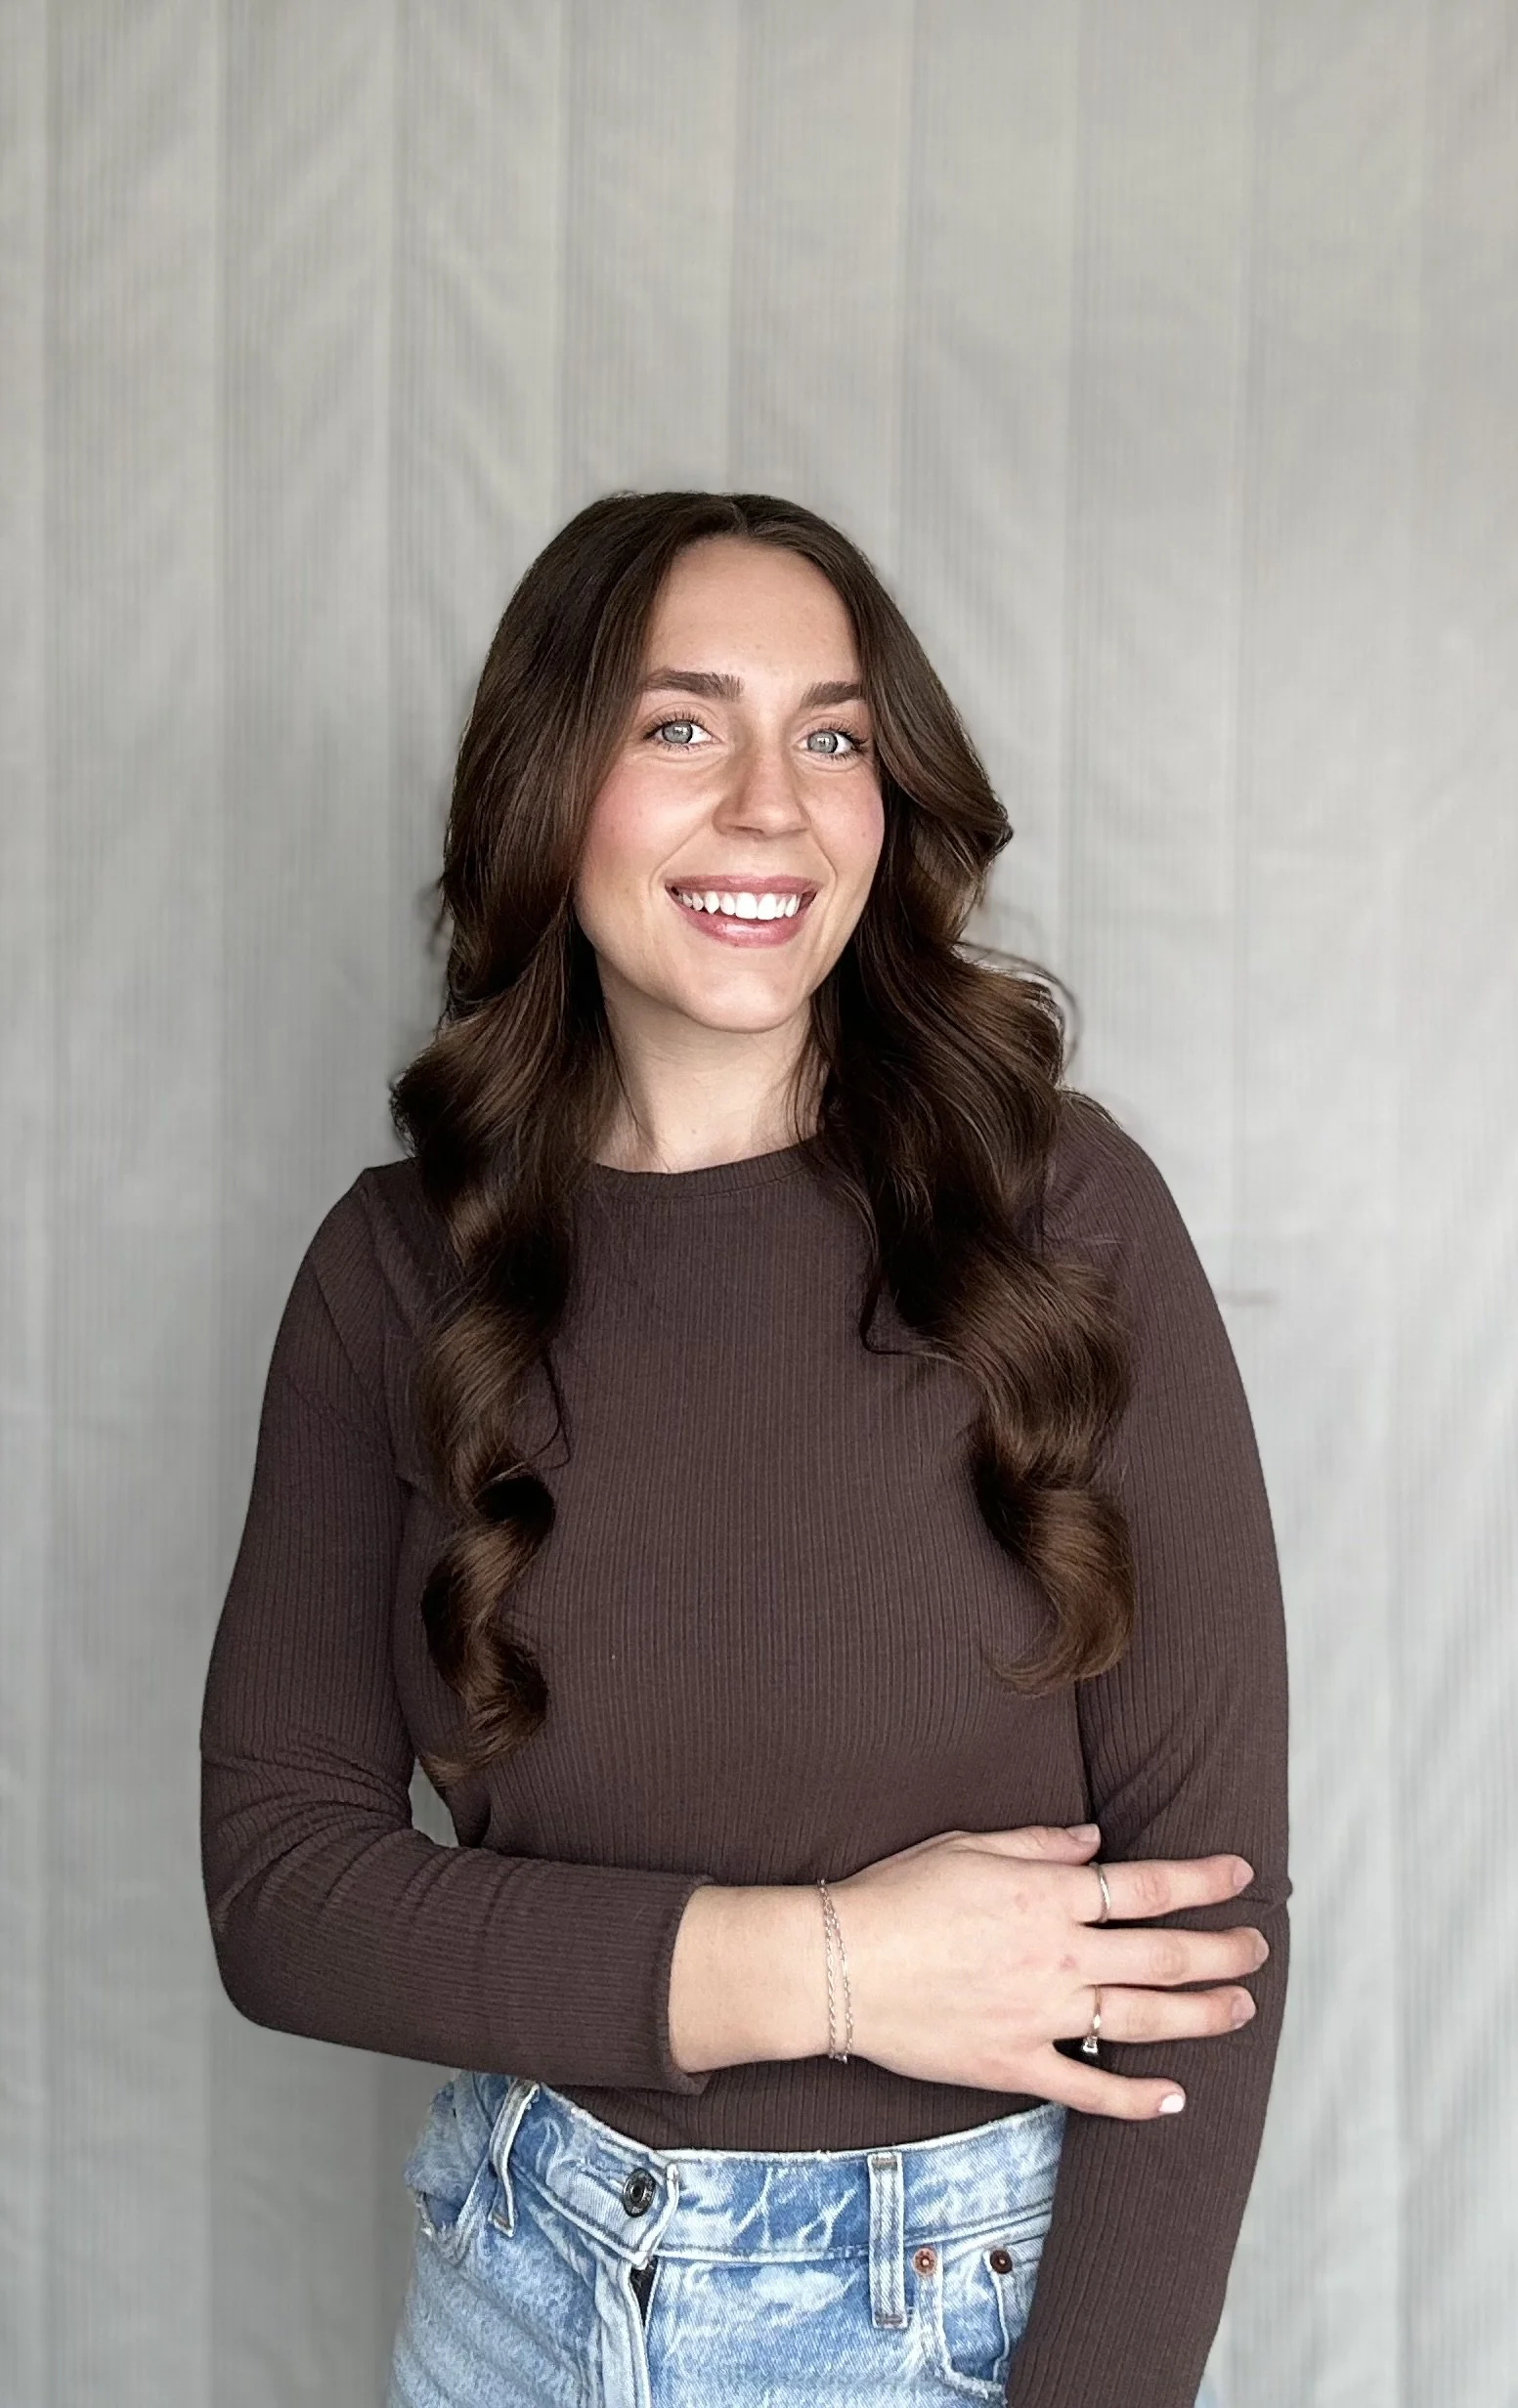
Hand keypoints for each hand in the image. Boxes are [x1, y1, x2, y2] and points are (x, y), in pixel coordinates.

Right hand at [833, 1823, 1267, 2118]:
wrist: (839, 1967)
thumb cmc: (896, 1896)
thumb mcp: (967, 1847)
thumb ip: (1038, 1845)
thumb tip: (1093, 1843)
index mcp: (1048, 1896)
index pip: (1146, 1886)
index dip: (1200, 1880)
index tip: (1239, 1877)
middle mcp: (1058, 1956)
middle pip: (1163, 1954)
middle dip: (1221, 1951)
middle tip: (1256, 1950)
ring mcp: (1042, 2015)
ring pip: (1143, 2018)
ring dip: (1201, 2015)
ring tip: (1239, 2009)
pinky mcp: (1017, 2065)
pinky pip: (1089, 2086)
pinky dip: (1136, 2098)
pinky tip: (1173, 2098)